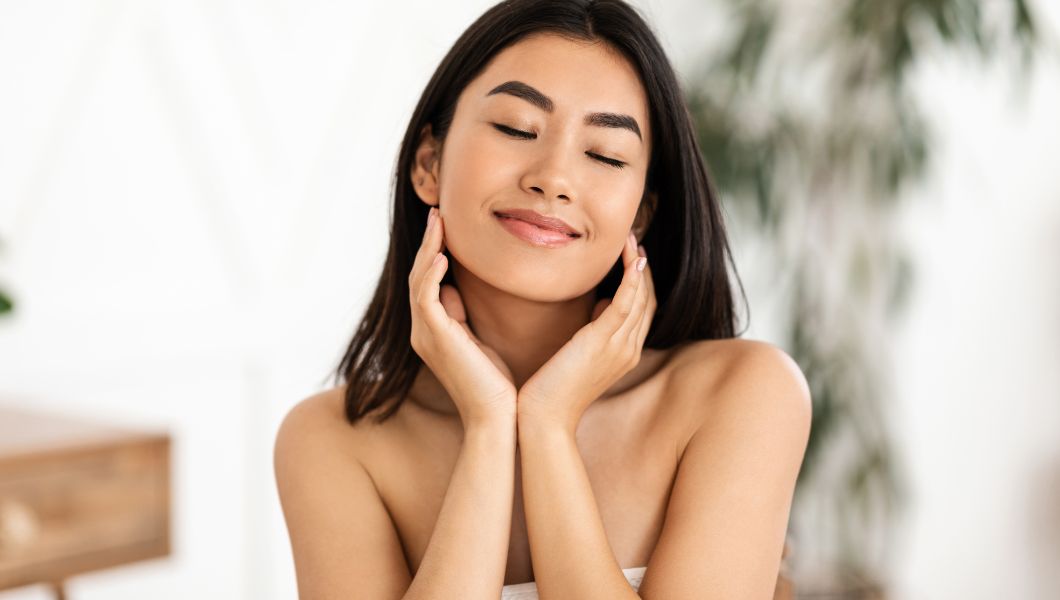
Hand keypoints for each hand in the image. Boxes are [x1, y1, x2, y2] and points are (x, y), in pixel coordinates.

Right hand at [409, 206, 516, 424]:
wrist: (499, 418)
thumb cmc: (499, 386)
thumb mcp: (482, 343)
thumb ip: (468, 317)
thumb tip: (460, 291)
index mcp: (434, 332)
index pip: (429, 283)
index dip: (435, 253)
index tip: (447, 226)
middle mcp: (423, 331)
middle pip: (419, 276)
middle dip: (429, 243)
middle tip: (438, 212)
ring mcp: (425, 335)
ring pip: (419, 281)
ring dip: (429, 249)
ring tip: (439, 221)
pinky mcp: (435, 338)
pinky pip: (425, 297)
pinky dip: (431, 274)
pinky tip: (442, 256)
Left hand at [517, 230, 655, 432]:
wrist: (543, 418)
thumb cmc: (551, 389)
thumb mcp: (579, 355)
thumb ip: (594, 332)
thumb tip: (600, 302)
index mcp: (625, 354)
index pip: (643, 310)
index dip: (641, 281)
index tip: (632, 256)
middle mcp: (628, 350)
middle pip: (648, 300)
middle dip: (643, 268)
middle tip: (633, 239)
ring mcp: (619, 347)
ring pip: (640, 297)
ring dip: (637, 265)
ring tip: (630, 239)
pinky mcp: (602, 342)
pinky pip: (626, 303)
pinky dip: (631, 278)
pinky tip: (632, 258)